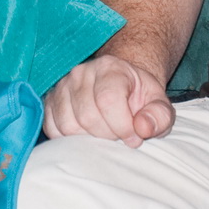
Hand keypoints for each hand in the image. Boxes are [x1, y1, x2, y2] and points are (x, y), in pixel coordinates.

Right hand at [43, 54, 175, 146]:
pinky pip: (52, 128)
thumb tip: (142, 128)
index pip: (108, 100)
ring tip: (104, 133)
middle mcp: (81, 73)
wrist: (120, 86)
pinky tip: (86, 134)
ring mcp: (62, 87)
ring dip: (88, 139)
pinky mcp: (49, 101)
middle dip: (108, 136)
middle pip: (88, 116)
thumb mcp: (159, 105)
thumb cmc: (139, 98)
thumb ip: (159, 116)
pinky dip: (69, 139)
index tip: (134, 137)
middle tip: (119, 136)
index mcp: (110, 68)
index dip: (123, 126)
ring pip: (68, 125)